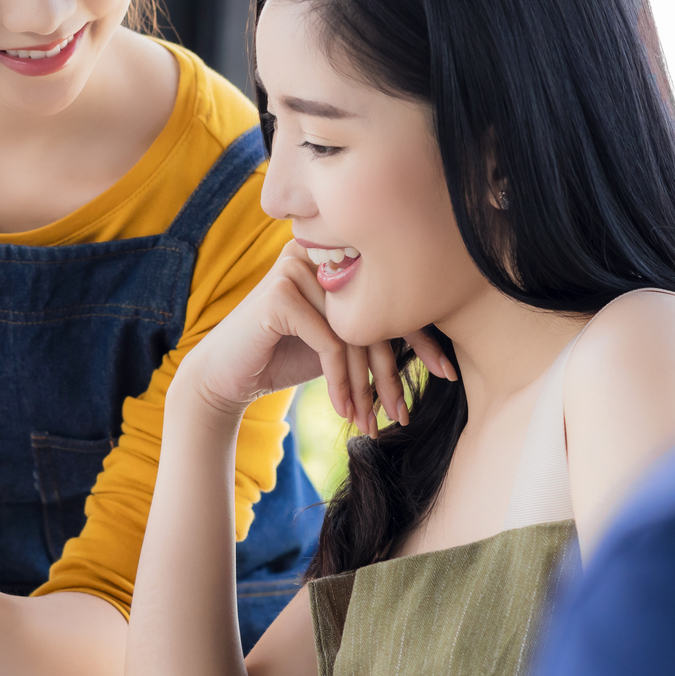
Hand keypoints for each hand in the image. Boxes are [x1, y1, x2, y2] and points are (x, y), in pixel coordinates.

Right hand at [178, 241, 453, 437]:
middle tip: (406, 413)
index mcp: (336, 255)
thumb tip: (442, 348)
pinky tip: (344, 410)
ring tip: (374, 423)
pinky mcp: (280, 294)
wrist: (227, 376)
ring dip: (367, 388)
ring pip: (354, 333)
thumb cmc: (286, 357)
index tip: (447, 373)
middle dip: (393, 372)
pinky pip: (329, 343)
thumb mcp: (339, 341)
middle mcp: (317, 252)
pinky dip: (341, 382)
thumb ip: (374, 328)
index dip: (421, 337)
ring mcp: (296, 269)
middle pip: (375, 313)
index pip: (390, 293)